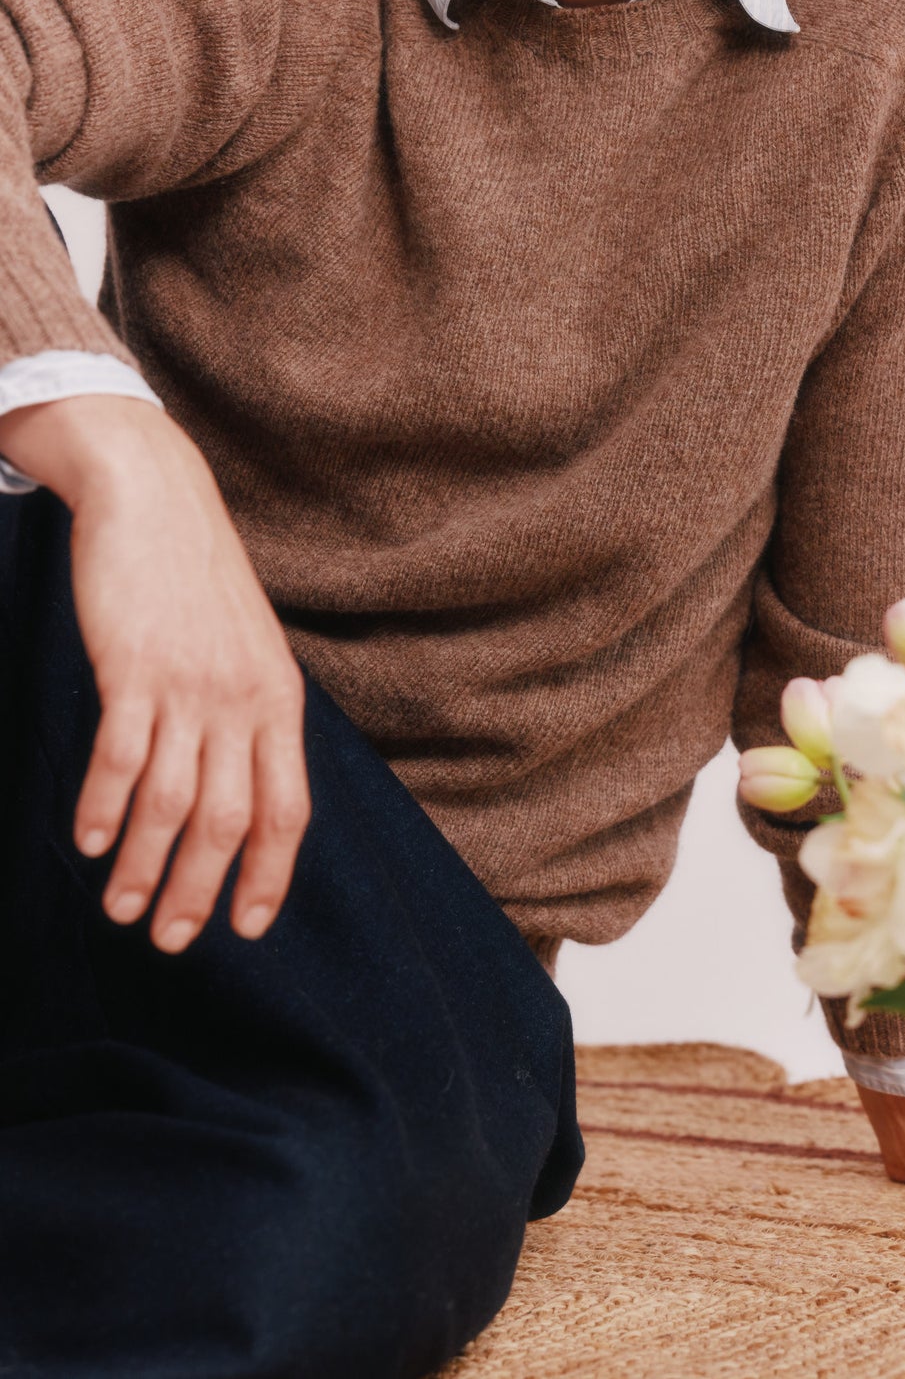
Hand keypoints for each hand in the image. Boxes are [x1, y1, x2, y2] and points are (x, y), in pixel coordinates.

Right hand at [0, 394, 309, 952]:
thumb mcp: (247, 649)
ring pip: (170, 804)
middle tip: (169, 939)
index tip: (245, 926)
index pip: (286, 808)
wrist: (157, 498)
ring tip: (118, 909)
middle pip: (228, 821)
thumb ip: (248, 716)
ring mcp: (189, 685)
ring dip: (142, 867)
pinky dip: (102, 809)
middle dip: (200, 891)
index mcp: (280, 701)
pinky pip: (119, 759)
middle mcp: (243, 700)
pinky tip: (86, 841)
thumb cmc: (197, 582)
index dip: (268, 874)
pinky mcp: (134, 668)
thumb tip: (237, 792)